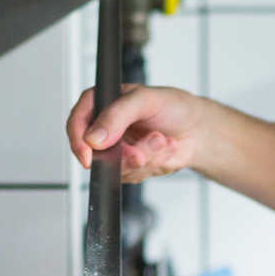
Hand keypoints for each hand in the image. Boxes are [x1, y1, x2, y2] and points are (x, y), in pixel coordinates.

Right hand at [67, 84, 211, 181]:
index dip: (78, 140)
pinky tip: (163, 150)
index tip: (88, 154)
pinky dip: (151, 164)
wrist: (198, 130)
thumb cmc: (174, 107)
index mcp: (102, 103)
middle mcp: (105, 128)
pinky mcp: (129, 167)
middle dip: (122, 155)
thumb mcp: (145, 100)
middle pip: (93, 152)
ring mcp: (117, 150)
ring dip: (143, 157)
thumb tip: (94, 138)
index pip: (77, 122)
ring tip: (160, 140)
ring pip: (115, 167)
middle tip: (141, 152)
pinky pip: (131, 175)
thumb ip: (117, 115)